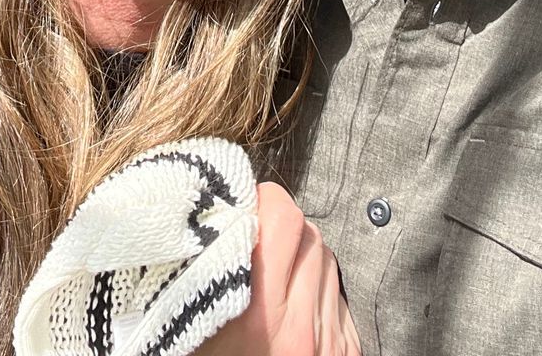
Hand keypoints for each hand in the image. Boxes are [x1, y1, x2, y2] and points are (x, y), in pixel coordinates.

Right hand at [198, 182, 360, 355]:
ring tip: (272, 277)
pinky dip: (318, 287)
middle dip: (283, 227)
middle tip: (257, 240)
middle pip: (309, 233)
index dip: (266, 200)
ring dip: (302, 256)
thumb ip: (208, 266)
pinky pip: (339, 292)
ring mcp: (328, 338)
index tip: (247, 205)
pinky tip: (293, 302)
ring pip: (327, 258)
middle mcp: (300, 326)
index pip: (284, 220)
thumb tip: (214, 211)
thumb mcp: (194, 320)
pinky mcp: (347, 347)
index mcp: (259, 314)